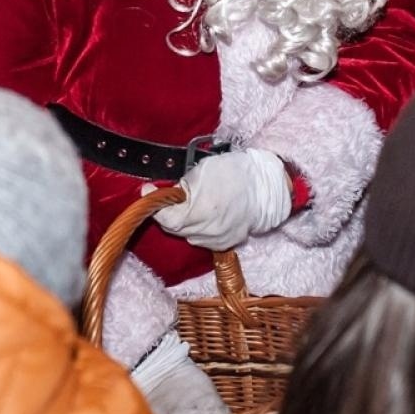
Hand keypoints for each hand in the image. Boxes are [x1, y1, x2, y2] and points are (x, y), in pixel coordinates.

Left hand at [146, 148, 291, 249]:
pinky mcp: (225, 243)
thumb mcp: (204, 170)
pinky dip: (198, 228)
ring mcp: (217, 239)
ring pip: (187, 234)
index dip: (155, 204)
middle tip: (167, 197)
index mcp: (201, 210)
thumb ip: (183, 185)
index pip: (166, 217)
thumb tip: (168, 193)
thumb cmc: (236, 173)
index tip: (148, 190)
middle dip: (168, 212)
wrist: (266, 187)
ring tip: (190, 204)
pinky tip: (204, 214)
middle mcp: (208, 229)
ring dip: (183, 221)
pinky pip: (202, 238)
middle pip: (174, 227)